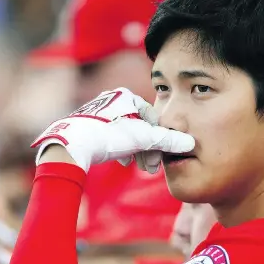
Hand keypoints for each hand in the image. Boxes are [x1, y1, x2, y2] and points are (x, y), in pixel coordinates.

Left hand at [31, 87, 194, 172]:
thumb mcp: (143, 138)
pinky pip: (113, 136)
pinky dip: (122, 149)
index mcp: (127, 96)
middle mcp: (113, 99)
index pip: (154, 118)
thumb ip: (168, 141)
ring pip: (128, 133)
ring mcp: (100, 111)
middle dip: (148, 149)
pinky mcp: (90, 124)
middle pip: (141, 127)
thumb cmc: (109, 136)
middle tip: (151, 167)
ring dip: (137, 151)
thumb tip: (190, 143)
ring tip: (138, 166)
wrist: (72, 145)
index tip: (160, 157)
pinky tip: (123, 161)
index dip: (160, 140)